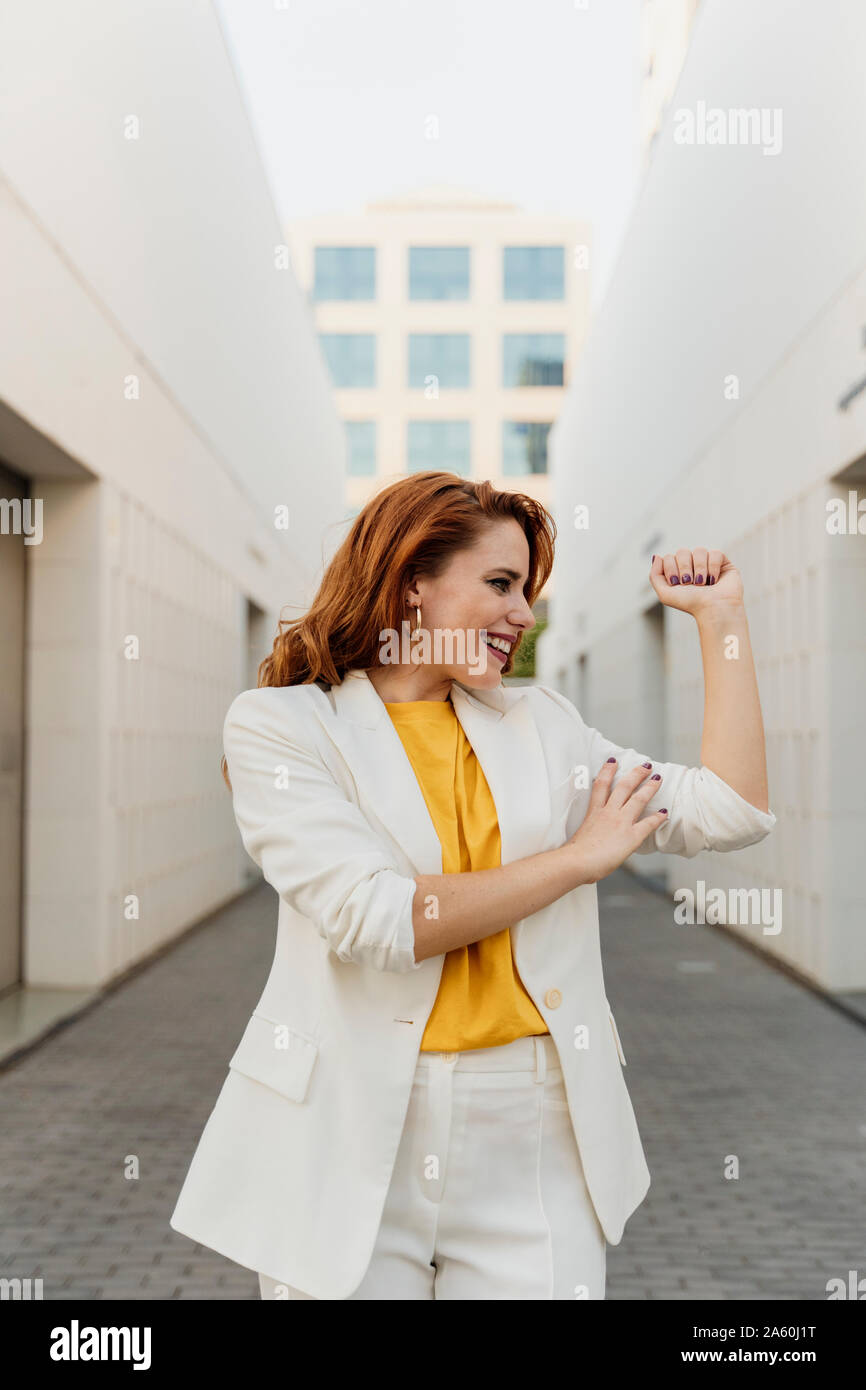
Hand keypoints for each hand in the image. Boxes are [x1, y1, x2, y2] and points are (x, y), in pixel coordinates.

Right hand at [563, 759, 666, 885]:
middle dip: (636, 774)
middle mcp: (609, 813)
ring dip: (649, 788)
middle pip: (624, 787)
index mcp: (594, 813)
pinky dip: (657, 818)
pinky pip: (648, 824)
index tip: (613, 761)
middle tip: (645, 766)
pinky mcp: (631, 836)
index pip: (601, 785)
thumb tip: (587, 840)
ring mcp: (621, 823)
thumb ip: (587, 834)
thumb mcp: (578, 836)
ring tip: (658, 779)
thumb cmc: (574, 855)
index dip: (607, 771)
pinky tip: (664, 813)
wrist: (578, 861)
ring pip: (638, 799)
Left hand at [650, 549, 742, 614]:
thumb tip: (657, 556)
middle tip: (690, 584)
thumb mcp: (665, 594)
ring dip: (699, 569)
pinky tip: (714, 580)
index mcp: (678, 572)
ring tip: (702, 583)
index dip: (671, 569)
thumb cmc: (690, 604)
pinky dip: (713, 567)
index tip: (677, 584)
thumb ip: (655, 575)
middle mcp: (692, 566)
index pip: (668, 557)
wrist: (713, 609)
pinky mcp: (723, 563)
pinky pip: (715, 553)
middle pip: (682, 552)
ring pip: (699, 550)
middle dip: (685, 569)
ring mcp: (707, 563)